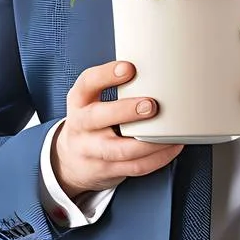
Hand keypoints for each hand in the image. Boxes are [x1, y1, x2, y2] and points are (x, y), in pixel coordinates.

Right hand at [52, 61, 183, 199]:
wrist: (69, 162)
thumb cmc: (91, 123)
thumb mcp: (91, 102)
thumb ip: (114, 88)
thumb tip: (155, 72)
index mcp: (79, 101)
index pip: (88, 83)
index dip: (106, 75)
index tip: (129, 68)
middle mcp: (81, 125)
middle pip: (98, 117)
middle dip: (126, 111)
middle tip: (151, 105)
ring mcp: (91, 150)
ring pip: (119, 149)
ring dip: (148, 142)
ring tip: (170, 133)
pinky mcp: (105, 170)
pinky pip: (134, 167)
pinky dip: (157, 158)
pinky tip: (171, 147)